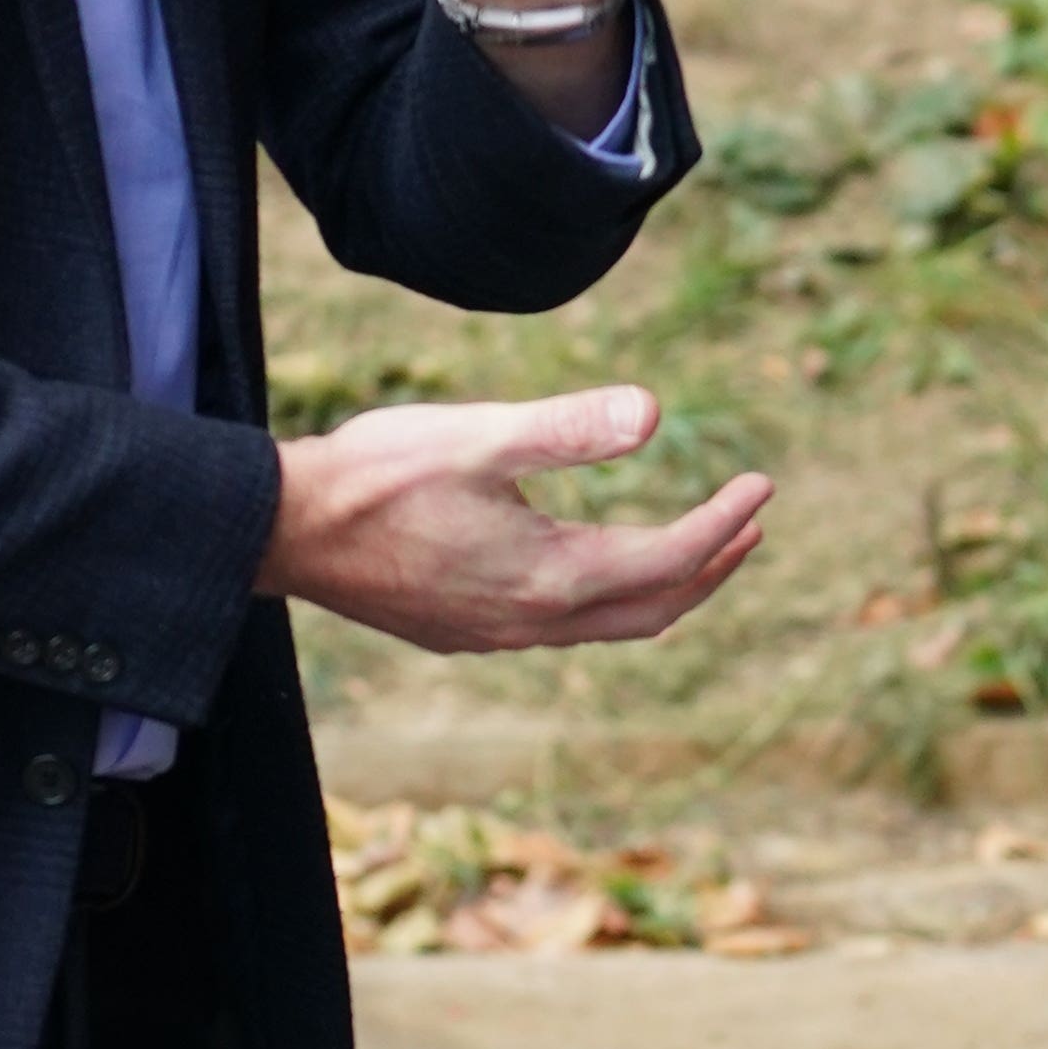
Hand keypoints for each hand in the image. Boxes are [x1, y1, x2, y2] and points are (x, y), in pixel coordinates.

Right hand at [256, 385, 768, 654]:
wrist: (285, 531)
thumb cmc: (377, 475)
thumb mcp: (479, 436)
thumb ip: (569, 428)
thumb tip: (658, 413)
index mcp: (551, 575)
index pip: (668, 559)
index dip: (724, 523)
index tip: (762, 486)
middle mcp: (534, 621)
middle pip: (653, 608)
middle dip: (712, 567)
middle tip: (751, 524)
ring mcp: (497, 635)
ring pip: (609, 625)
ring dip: (663, 588)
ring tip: (696, 550)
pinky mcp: (464, 632)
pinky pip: (563, 628)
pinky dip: (608, 599)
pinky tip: (590, 568)